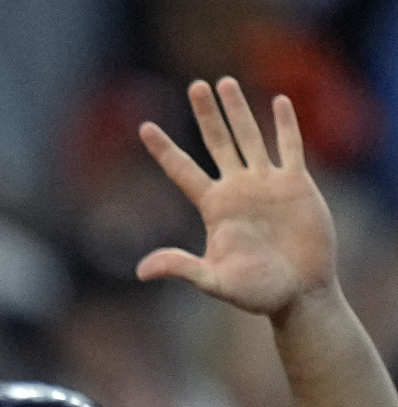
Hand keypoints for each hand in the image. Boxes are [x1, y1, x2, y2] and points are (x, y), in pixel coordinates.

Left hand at [137, 78, 336, 316]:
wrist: (298, 292)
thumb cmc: (255, 292)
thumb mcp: (213, 280)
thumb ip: (180, 268)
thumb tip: (140, 272)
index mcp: (213, 208)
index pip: (182, 171)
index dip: (164, 149)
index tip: (144, 127)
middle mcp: (236, 189)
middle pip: (217, 142)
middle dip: (206, 114)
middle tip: (195, 85)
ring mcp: (266, 183)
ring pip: (249, 136)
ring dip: (239, 109)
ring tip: (224, 82)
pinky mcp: (296, 183)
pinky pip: (289, 146)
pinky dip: (285, 124)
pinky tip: (278, 101)